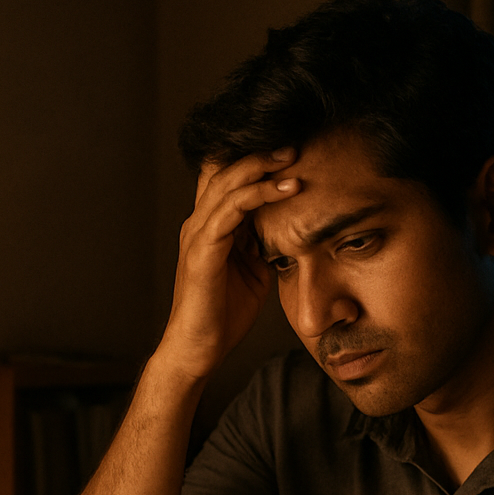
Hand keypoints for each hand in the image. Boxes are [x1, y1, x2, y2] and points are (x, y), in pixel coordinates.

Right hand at [156, 149, 302, 381]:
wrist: (198, 350)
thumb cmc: (222, 315)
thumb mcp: (253, 272)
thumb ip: (262, 245)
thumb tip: (289, 229)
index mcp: (210, 226)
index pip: (227, 179)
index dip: (254, 161)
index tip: (289, 153)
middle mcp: (199, 223)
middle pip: (225, 170)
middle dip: (261, 154)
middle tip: (295, 145)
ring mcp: (198, 234)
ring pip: (227, 184)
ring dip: (262, 167)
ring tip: (293, 157)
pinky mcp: (203, 251)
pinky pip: (230, 211)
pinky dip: (258, 195)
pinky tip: (285, 189)